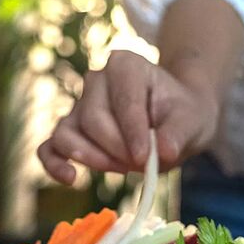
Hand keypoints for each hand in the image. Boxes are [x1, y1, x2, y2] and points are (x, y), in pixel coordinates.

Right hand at [37, 50, 220, 183]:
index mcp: (126, 65)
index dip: (132, 132)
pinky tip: (70, 178)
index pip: (123, 99)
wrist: (174, 121)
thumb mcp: (193, 120)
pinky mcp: (70, 131)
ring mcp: (79, 105)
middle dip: (116, 149)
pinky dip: (54, 164)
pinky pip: (50, 147)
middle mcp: (96, 80)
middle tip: (142, 163)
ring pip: (68, 133)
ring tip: (121, 168)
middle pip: (93, 118)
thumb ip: (179, 133)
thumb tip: (164, 152)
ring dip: (91, 158)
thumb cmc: (182, 115)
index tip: (145, 157)